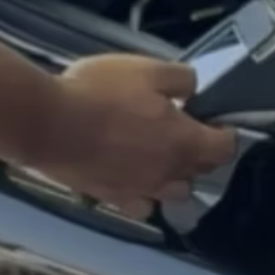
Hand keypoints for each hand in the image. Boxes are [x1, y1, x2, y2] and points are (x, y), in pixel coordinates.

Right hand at [28, 55, 236, 217]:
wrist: (48, 123)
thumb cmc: (101, 93)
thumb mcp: (148, 69)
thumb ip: (181, 79)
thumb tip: (193, 89)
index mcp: (185, 142)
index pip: (225, 148)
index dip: (225, 133)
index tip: (215, 119)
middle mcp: (169, 174)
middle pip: (201, 171)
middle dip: (201, 152)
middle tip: (185, 130)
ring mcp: (141, 190)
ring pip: (174, 192)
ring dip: (176, 176)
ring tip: (161, 157)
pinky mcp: (112, 198)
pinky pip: (140, 205)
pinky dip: (144, 195)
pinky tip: (133, 178)